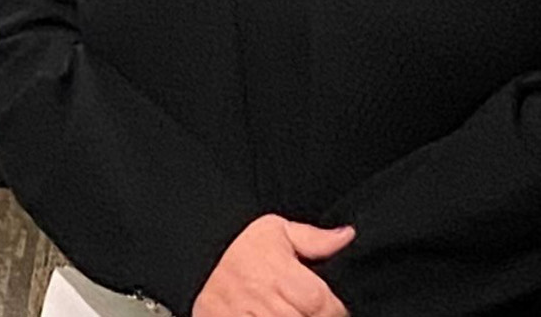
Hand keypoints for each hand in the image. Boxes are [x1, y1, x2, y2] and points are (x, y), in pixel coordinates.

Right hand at [191, 214, 352, 316]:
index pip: (323, 305)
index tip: (332, 308)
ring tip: (287, 310)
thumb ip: (313, 239)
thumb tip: (347, 236)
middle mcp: (261, 301)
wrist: (193, 262)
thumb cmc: (236, 247)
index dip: (334, 310)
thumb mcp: (274, 232)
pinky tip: (268, 314)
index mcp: (276, 272)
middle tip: (303, 308)